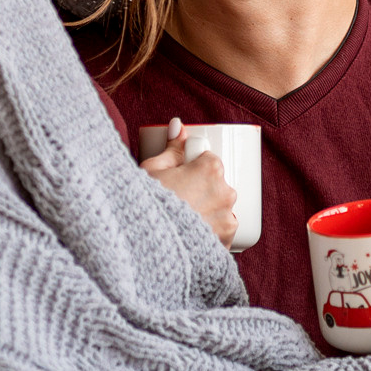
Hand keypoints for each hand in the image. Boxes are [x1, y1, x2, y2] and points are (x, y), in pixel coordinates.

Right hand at [138, 117, 237, 247]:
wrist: (144, 245)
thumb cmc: (146, 205)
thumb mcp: (153, 169)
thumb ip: (172, 148)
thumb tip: (178, 126)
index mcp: (211, 169)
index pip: (208, 161)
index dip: (191, 169)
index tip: (179, 178)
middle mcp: (225, 193)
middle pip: (216, 185)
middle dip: (201, 190)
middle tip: (176, 200)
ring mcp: (227, 220)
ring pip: (220, 209)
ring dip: (207, 212)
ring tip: (182, 220)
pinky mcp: (225, 243)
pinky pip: (220, 232)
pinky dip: (209, 233)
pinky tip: (191, 236)